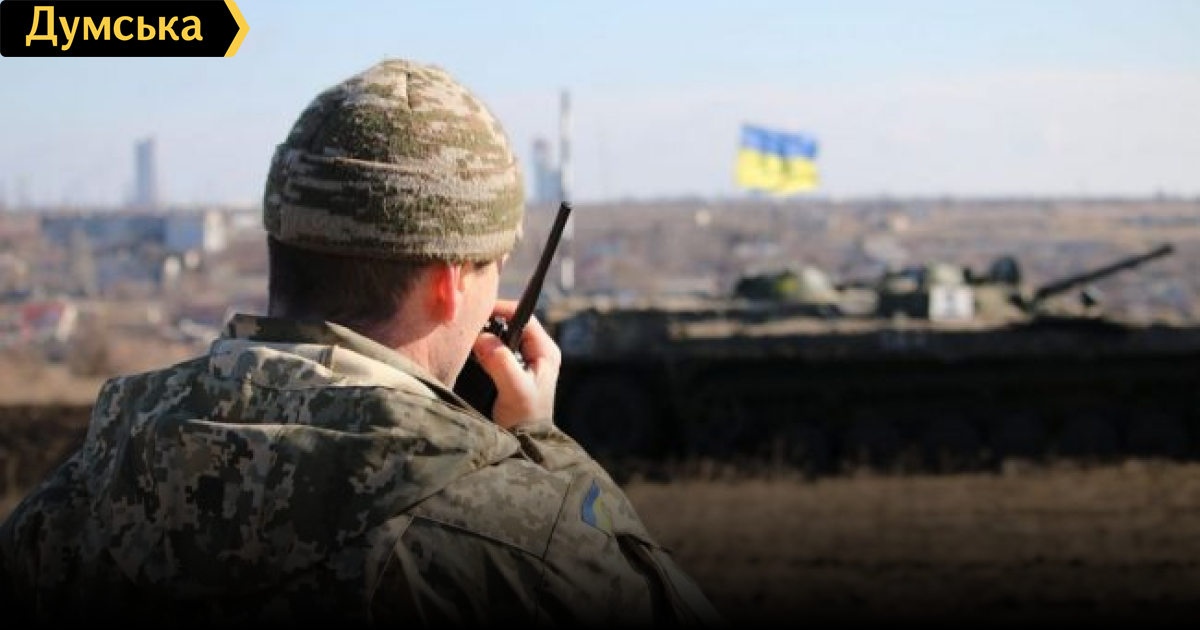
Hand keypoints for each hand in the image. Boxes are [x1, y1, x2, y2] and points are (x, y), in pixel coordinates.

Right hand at [470, 299, 560, 429]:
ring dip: (484, 337)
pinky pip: (494, 351)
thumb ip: (501, 362)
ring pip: (501, 337)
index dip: (502, 309)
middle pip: (511, 324)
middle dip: (490, 323)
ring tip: (466, 340)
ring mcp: (523, 361)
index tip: (479, 310)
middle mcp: (537, 352)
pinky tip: (470, 354)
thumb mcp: (515, 390)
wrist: (524, 443)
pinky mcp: (510, 370)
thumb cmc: (525, 418)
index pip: (524, 316)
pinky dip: (482, 350)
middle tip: (468, 326)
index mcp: (545, 351)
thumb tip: (483, 338)